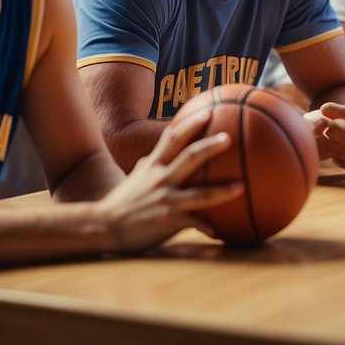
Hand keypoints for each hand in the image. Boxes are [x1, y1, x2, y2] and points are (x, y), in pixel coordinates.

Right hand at [100, 111, 242, 252]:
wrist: (103, 226)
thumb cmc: (123, 202)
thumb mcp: (135, 178)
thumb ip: (148, 166)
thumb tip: (155, 155)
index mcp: (153, 166)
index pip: (172, 138)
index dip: (190, 124)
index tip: (208, 112)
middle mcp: (160, 179)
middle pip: (190, 157)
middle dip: (211, 146)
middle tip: (230, 138)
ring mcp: (165, 200)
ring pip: (200, 194)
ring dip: (222, 190)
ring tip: (241, 186)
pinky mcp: (167, 221)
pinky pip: (193, 223)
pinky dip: (207, 227)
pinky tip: (218, 232)